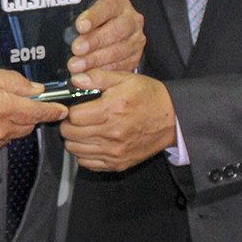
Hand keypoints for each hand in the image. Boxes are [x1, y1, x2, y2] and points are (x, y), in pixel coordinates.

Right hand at [0, 66, 67, 156]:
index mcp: (1, 106)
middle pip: (30, 123)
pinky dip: (0, 131)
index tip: (62, 110)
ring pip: (17, 133)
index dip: (53, 110)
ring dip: (14, 122)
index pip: (38, 111)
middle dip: (28, 112)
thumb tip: (34, 88)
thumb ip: (13, 81)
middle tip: (14, 100)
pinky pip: (2, 141)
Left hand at [61, 69, 175, 170]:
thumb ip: (97, 77)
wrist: (173, 118)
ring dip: (74, 139)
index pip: (73, 117)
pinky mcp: (118, 163)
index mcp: (111, 111)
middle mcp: (112, 134)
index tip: (73, 108)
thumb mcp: (125, 79)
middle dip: (69, 124)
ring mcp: (114, 152)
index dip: (69, 110)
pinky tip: (91, 143)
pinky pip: (88, 164)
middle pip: (71, 134)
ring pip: (75, 150)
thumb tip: (75, 80)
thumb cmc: (150, 98)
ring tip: (83, 130)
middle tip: (77, 118)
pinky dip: (84, 154)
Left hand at [69, 0, 143, 76]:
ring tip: (78, 65)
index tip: (80, 26)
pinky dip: (103, 71)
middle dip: (94, 42)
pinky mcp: (135, 58)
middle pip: (116, 30)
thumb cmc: (97, 23)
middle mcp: (132, 21)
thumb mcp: (89, 15)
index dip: (93, 17)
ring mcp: (136, 40)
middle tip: (77, 49)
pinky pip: (121, 67)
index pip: (108, 7)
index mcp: (119, 5)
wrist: (113, 31)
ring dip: (95, 60)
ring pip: (118, 51)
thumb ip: (82, 21)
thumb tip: (68, 32)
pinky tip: (89, 74)